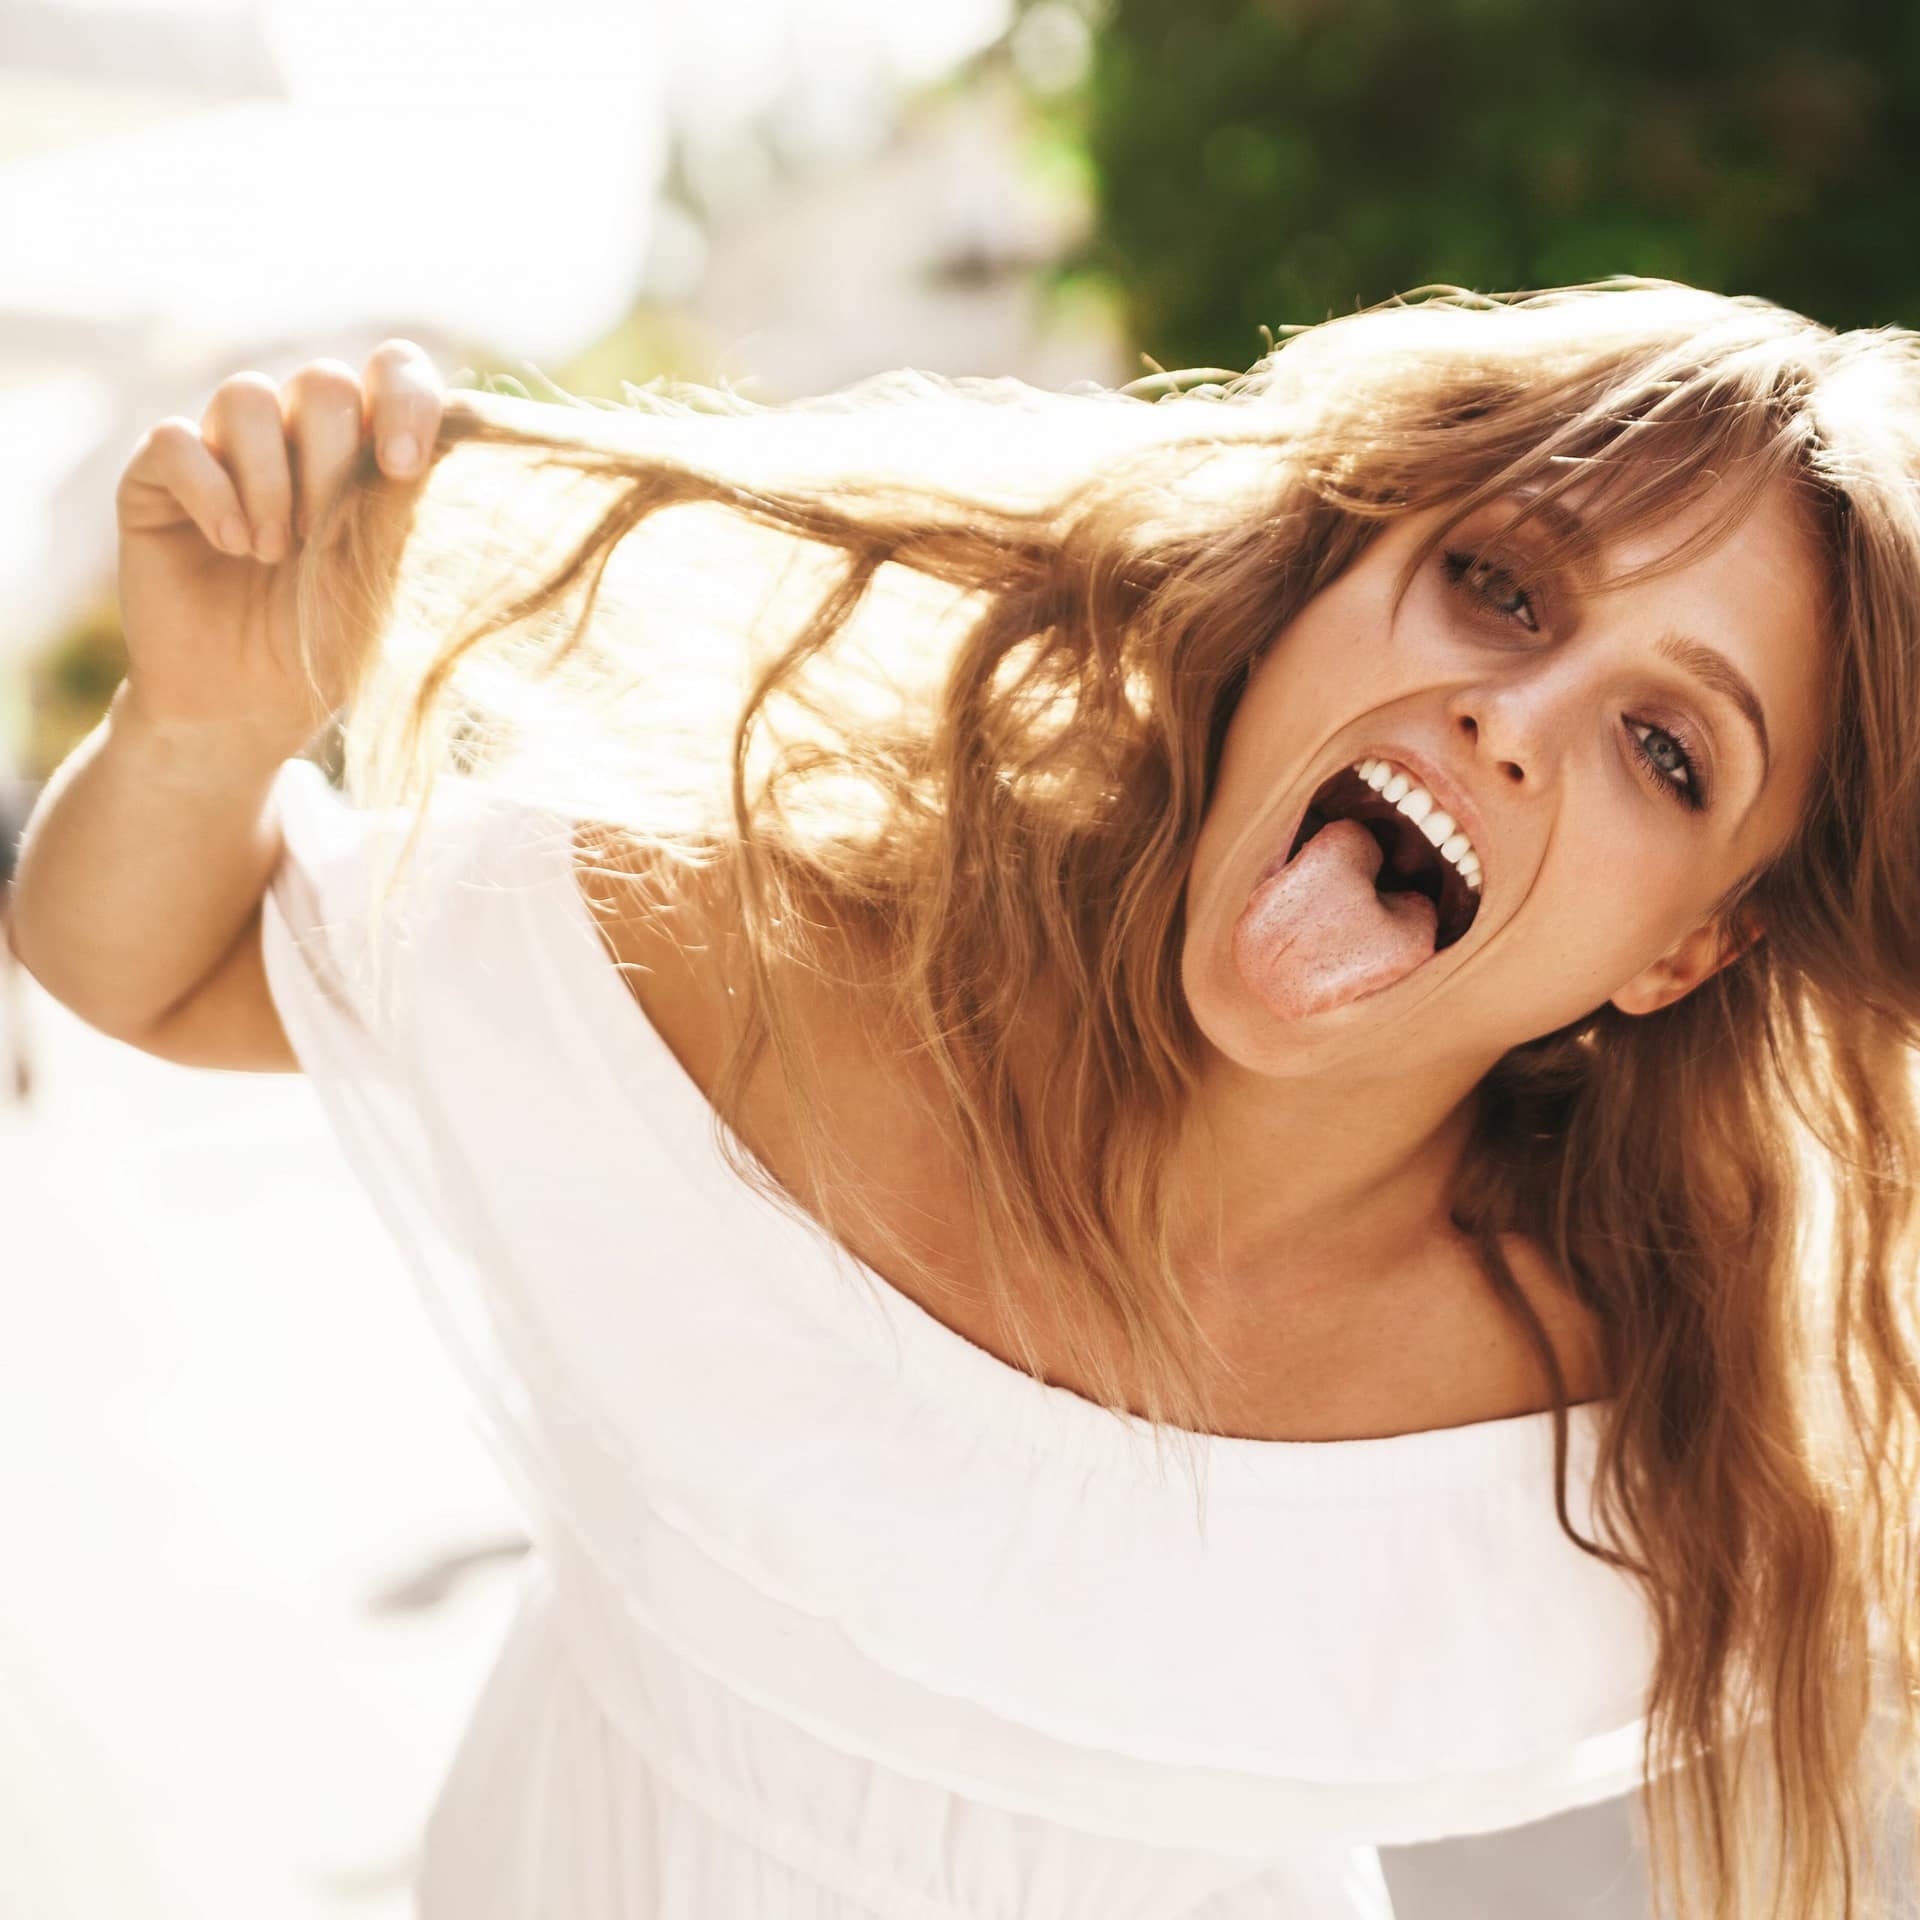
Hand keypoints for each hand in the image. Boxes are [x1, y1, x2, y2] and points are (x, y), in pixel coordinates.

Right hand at [112, 339, 445, 762]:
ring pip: (247, 397)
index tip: (403, 468)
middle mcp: (296, 436)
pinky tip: (232, 545)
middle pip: (322, 382)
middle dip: (333, 457)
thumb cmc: (333, 645)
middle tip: (325, 534)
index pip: (393, 370)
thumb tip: (453, 461)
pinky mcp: (157, 479)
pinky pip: (176, 442)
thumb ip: (419, 518)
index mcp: (365, 449)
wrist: (250, 706)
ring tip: (276, 554)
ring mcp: (224, 450)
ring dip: (272, 478)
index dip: (404, 399)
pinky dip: (211, 491)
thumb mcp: (393, 586)